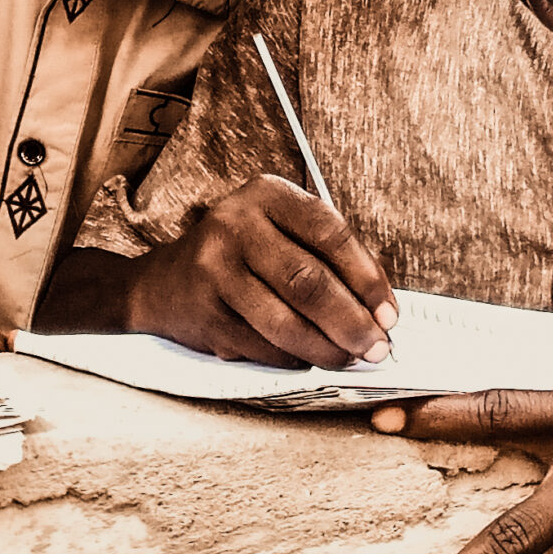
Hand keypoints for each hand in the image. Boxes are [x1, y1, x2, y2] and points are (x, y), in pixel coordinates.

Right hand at [122, 175, 396, 368]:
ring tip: (350, 359)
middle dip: (352, 322)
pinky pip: (263, 346)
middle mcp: (235, 225)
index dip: (367, 277)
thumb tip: (380, 311)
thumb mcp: (279, 230)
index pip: (329, 233)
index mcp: (265, 194)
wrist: (162, 284)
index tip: (390, 314)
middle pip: (308, 281)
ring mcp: (214, 269)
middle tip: (378, 347)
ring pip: (286, 321)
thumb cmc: (241, 256)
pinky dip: (295, 358)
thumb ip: (327, 257)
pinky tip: (309, 358)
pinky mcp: (205, 313)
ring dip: (327, 348)